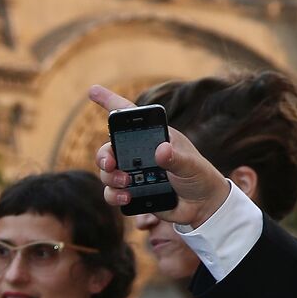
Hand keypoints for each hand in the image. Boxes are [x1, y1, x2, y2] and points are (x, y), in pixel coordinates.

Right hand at [89, 85, 229, 228]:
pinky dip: (114, 195)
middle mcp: (139, 153)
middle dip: (103, 155)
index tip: (93, 90)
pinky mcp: (132, 192)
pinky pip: (112, 192)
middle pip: (109, 148)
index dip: (110, 101)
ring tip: (126, 183)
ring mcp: (134, 173)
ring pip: (107, 171)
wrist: (203, 206)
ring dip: (109, 177)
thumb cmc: (200, 177)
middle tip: (110, 163)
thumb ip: (177, 159)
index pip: (130, 116)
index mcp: (154, 137)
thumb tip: (161, 150)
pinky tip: (127, 198)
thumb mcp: (191, 166)